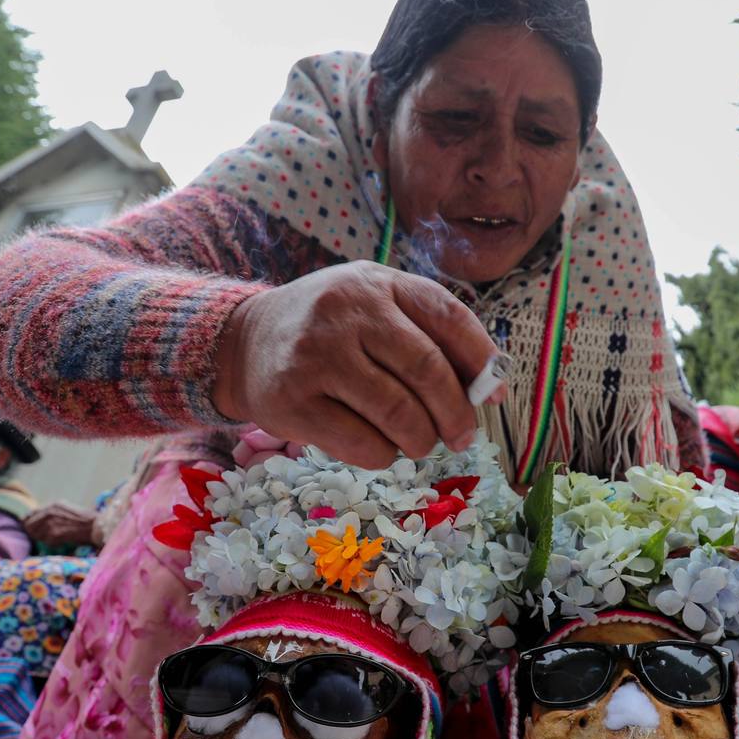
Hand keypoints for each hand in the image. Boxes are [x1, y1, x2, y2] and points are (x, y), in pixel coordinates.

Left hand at [23, 503, 98, 546]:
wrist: (95, 527)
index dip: (29, 523)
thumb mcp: (67, 509)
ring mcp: (50, 523)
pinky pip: (46, 542)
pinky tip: (61, 541)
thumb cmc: (85, 519)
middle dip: (34, 532)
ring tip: (55, 539)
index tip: (32, 529)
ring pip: (37, 535)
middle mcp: (49, 512)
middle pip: (29, 525)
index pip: (31, 514)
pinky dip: (52, 544)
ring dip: (44, 539)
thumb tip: (34, 518)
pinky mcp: (54, 534)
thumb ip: (51, 512)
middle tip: (43, 537)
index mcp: (52, 505)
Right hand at [213, 261, 502, 468]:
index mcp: (377, 283)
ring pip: (398, 414)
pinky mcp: (292, 403)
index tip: (494, 395)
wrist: (244, 343)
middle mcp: (346, 313)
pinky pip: (362, 444)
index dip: (481, 361)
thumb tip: (491, 387)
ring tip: (418, 442)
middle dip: (455, 414)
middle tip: (461, 436)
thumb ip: (429, 333)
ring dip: (420, 440)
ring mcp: (316, 357)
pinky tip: (379, 446)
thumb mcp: (374, 306)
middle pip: (427, 372)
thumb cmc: (328, 329)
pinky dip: (384, 455)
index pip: (448, 316)